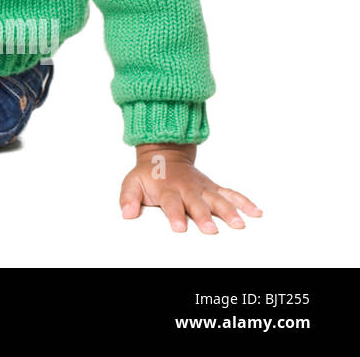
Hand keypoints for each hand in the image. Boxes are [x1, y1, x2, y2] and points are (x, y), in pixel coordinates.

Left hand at [120, 142, 262, 232]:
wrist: (164, 154)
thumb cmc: (149, 174)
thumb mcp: (132, 182)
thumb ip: (128, 198)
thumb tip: (126, 213)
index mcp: (167, 189)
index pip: (171, 203)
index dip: (174, 215)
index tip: (179, 227)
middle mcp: (188, 188)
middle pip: (196, 204)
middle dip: (204, 216)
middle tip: (211, 230)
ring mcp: (203, 188)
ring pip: (218, 200)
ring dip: (229, 211)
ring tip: (239, 224)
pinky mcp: (214, 188)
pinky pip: (232, 194)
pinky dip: (245, 202)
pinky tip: (257, 213)